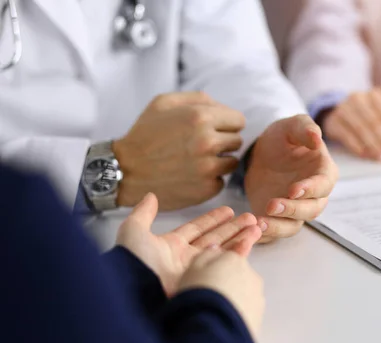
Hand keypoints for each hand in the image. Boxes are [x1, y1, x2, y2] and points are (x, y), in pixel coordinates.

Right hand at [112, 92, 245, 210]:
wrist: (125, 172)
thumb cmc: (145, 135)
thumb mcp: (164, 103)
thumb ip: (198, 99)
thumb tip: (223, 108)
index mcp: (200, 117)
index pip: (239, 120)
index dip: (226, 124)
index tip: (213, 129)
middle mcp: (208, 142)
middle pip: (237, 141)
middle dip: (222, 142)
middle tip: (200, 146)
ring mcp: (208, 167)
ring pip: (232, 162)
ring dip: (219, 161)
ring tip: (196, 160)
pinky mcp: (207, 189)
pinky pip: (221, 180)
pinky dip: (210, 179)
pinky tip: (191, 175)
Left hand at [116, 193, 261, 295]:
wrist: (137, 293)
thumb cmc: (134, 262)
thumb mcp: (134, 232)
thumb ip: (143, 214)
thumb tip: (151, 196)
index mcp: (171, 247)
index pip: (197, 230)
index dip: (213, 220)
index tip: (229, 211)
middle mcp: (187, 260)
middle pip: (215, 239)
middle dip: (233, 228)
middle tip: (251, 218)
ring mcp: (198, 272)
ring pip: (224, 251)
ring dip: (241, 237)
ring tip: (258, 226)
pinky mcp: (207, 283)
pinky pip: (227, 266)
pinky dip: (240, 254)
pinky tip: (251, 241)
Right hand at [178, 249, 264, 341]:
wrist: (213, 328)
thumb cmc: (199, 295)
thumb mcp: (192, 269)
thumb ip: (205, 255)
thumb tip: (216, 247)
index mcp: (235, 259)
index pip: (225, 258)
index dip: (212, 269)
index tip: (202, 280)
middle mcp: (251, 275)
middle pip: (237, 275)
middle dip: (225, 283)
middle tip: (207, 298)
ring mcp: (257, 297)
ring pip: (244, 293)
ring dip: (233, 299)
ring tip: (214, 313)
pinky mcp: (260, 317)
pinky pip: (246, 311)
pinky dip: (237, 314)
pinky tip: (223, 322)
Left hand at [245, 115, 337, 242]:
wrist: (262, 153)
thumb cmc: (283, 138)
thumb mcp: (292, 126)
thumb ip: (305, 129)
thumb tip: (316, 138)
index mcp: (323, 172)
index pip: (323, 184)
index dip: (310, 189)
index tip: (293, 190)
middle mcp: (314, 196)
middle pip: (311, 210)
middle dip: (292, 210)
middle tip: (271, 205)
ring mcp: (296, 210)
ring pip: (294, 225)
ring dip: (278, 226)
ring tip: (258, 223)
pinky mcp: (278, 219)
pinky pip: (276, 232)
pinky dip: (265, 234)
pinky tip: (251, 228)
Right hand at [323, 89, 380, 161]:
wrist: (337, 116)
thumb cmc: (365, 118)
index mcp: (373, 96)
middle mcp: (358, 99)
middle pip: (375, 122)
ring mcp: (343, 109)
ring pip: (361, 129)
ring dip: (373, 146)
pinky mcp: (332, 122)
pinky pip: (346, 135)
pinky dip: (357, 146)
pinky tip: (366, 155)